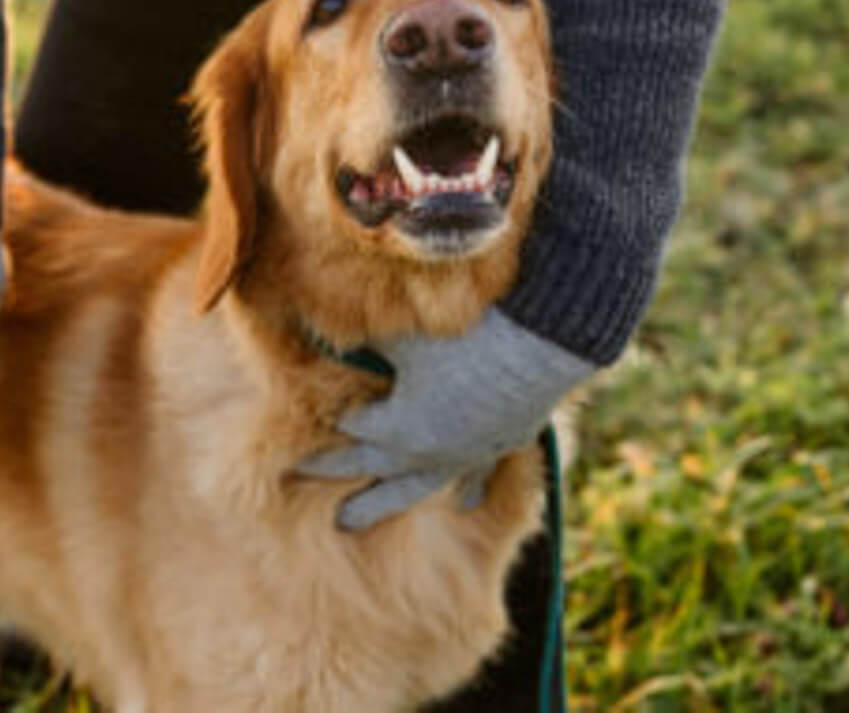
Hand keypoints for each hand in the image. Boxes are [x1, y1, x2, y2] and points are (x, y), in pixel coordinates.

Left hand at [296, 309, 592, 529]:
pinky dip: (467, 489)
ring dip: (389, 502)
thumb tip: (319, 329)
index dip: (330, 434)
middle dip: (349, 492)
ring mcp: (465, 454)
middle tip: (323, 514)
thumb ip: (360, 340)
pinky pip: (477, 476)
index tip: (305, 442)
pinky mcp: (501, 444)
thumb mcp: (401, 335)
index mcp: (395, 428)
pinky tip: (463, 502)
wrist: (542, 344)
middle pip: (375, 477)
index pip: (350, 434)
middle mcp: (426, 452)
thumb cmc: (464, 335)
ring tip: (360, 519)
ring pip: (419, 488)